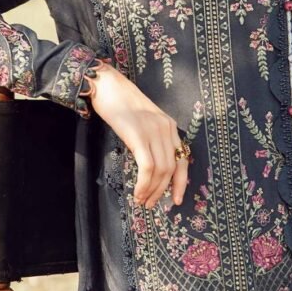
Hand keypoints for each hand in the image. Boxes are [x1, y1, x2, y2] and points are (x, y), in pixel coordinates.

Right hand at [89, 62, 189, 208]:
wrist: (107, 86)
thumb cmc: (121, 105)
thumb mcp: (144, 121)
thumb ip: (151, 138)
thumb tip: (150, 167)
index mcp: (170, 126)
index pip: (183, 159)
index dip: (181, 182)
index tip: (175, 199)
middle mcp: (166, 129)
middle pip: (171, 168)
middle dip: (162, 191)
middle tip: (150, 204)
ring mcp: (153, 131)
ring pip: (160, 170)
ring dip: (152, 191)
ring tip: (142, 201)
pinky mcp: (138, 136)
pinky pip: (147, 167)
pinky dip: (143, 184)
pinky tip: (136, 192)